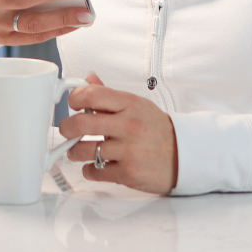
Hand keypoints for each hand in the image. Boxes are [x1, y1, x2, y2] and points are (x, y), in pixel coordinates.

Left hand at [60, 73, 177, 194]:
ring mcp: (128, 150)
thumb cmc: (157, 129)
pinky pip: (96, 171)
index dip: (75, 98)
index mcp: (129, 104)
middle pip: (82, 123)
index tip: (72, 104)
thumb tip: (88, 79)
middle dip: (66, 128)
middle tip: (66, 130)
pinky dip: (89, 170)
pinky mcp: (128, 173)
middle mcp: (128, 125)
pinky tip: (93, 166)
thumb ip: (109, 94)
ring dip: (74, 151)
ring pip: (84, 150)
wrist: (184, 155)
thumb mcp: (137, 104)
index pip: (92, 94)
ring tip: (76, 150)